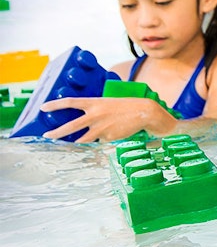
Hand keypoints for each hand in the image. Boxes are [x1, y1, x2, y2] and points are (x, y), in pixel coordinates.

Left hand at [39, 96, 177, 142]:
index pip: (70, 102)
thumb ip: (94, 111)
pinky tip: (112, 133)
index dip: (55, 105)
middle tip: (47, 136)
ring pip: (83, 139)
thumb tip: (82, 124)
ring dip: (75, 142)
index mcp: (95, 102)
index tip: (43, 108)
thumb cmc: (126, 106)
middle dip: (56, 133)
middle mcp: (95, 115)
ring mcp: (101, 127)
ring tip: (70, 144)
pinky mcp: (108, 137)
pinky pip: (99, 140)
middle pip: (71, 126)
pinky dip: (102, 138)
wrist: (145, 111)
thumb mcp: (107, 103)